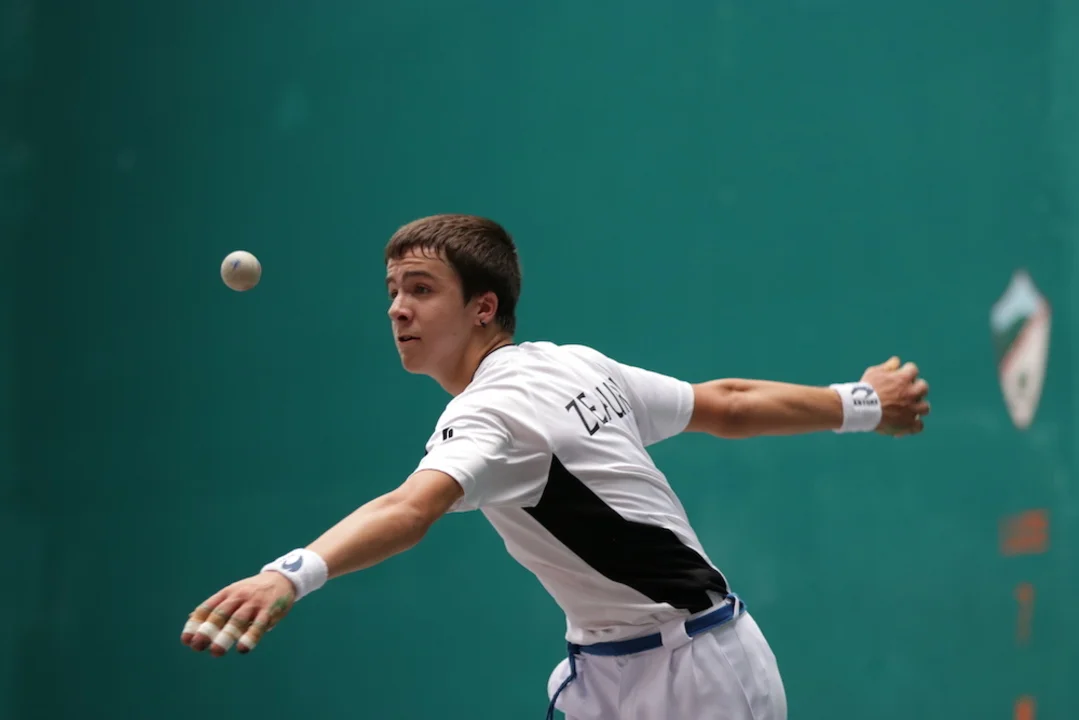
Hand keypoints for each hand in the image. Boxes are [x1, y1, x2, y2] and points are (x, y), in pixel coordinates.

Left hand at [180, 571, 295, 656]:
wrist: (282, 579)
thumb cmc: (253, 591)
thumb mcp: (233, 593)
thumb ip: (215, 606)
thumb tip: (191, 618)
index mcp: (227, 593)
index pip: (207, 608)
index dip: (195, 624)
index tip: (186, 640)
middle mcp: (238, 597)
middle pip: (220, 614)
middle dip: (207, 630)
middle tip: (197, 646)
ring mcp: (254, 603)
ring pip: (237, 620)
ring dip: (226, 635)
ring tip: (216, 652)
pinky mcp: (269, 610)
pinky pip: (259, 624)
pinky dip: (250, 636)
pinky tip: (242, 648)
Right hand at [860, 356, 930, 436]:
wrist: (860, 408)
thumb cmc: (865, 389)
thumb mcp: (874, 372)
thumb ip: (888, 366)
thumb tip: (897, 361)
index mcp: (904, 378)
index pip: (913, 369)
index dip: (906, 372)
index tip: (900, 376)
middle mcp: (911, 393)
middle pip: (923, 387)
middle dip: (916, 389)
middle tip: (906, 392)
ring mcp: (911, 409)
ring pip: (925, 407)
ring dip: (918, 407)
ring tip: (908, 409)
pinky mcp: (908, 424)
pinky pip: (919, 425)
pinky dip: (914, 425)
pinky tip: (906, 423)